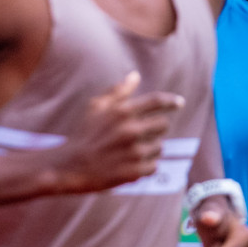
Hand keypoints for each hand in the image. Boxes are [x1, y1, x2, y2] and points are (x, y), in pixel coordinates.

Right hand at [57, 71, 183, 193]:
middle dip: (155, 129)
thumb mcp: (95, 108)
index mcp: (121, 112)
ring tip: (130, 152)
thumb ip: (117, 91)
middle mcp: (130, 130)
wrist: (69, 166)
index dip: (171, 101)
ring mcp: (134, 152)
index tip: (179, 103)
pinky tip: (129, 165)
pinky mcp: (135, 171)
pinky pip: (154, 166)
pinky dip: (145, 166)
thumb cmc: (82, 134)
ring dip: (150, 149)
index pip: (156, 101)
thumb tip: (135, 75)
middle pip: (162, 125)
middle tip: (140, 135)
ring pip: (159, 147)